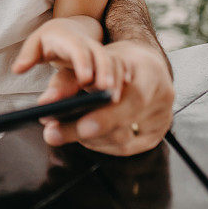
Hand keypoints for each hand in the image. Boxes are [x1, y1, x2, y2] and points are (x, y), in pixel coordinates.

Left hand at [12, 17, 126, 100]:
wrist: (70, 28)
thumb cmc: (50, 38)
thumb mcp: (36, 43)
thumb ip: (28, 55)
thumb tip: (18, 69)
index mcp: (69, 39)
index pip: (77, 48)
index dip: (82, 62)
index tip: (85, 78)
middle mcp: (88, 44)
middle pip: (100, 55)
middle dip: (104, 72)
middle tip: (105, 90)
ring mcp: (100, 53)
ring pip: (113, 62)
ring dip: (115, 78)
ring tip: (115, 97)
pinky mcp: (107, 62)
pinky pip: (119, 68)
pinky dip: (122, 79)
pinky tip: (124, 94)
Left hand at [37, 40, 173, 155]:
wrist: (141, 63)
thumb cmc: (113, 60)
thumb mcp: (90, 60)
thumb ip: (69, 80)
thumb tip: (46, 103)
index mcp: (149, 72)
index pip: (132, 99)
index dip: (108, 117)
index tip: (81, 127)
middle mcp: (161, 97)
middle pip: (125, 124)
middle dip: (85, 131)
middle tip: (53, 134)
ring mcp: (162, 118)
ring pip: (124, 140)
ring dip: (88, 139)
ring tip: (59, 132)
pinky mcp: (156, 134)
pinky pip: (127, 148)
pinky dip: (101, 144)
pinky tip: (83, 137)